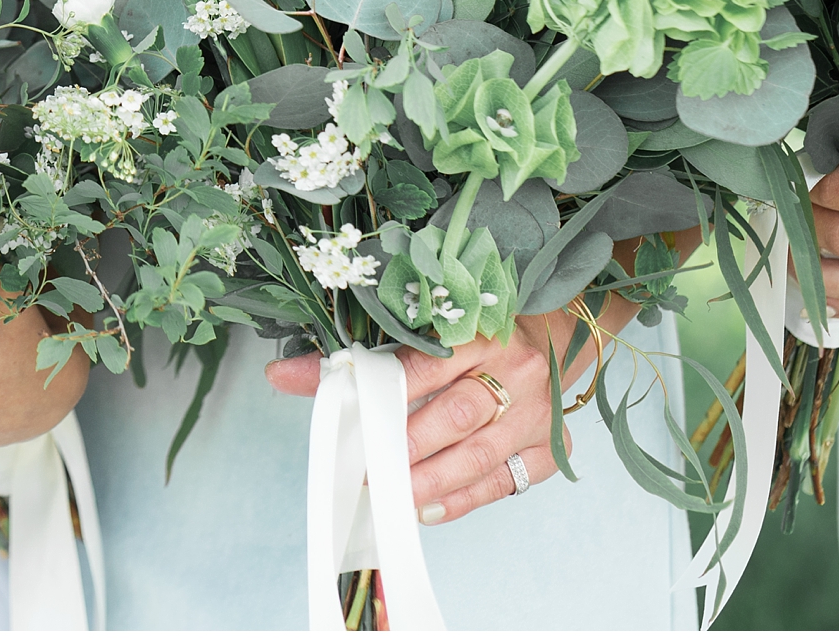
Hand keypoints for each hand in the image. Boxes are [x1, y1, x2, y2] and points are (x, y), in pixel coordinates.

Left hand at [266, 302, 626, 527]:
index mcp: (478, 333)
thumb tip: (280, 374)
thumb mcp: (426, 330)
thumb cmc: (477, 334)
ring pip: (481, 455)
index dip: (381, 392)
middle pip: (457, 416)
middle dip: (407, 447)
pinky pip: (504, 482)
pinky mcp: (551, 448)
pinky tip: (428, 509)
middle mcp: (515, 371)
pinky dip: (464, 500)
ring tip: (392, 498)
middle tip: (367, 470)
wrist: (557, 334)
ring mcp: (538, 414)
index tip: (345, 416)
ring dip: (431, 482)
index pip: (424, 365)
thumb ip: (359, 356)